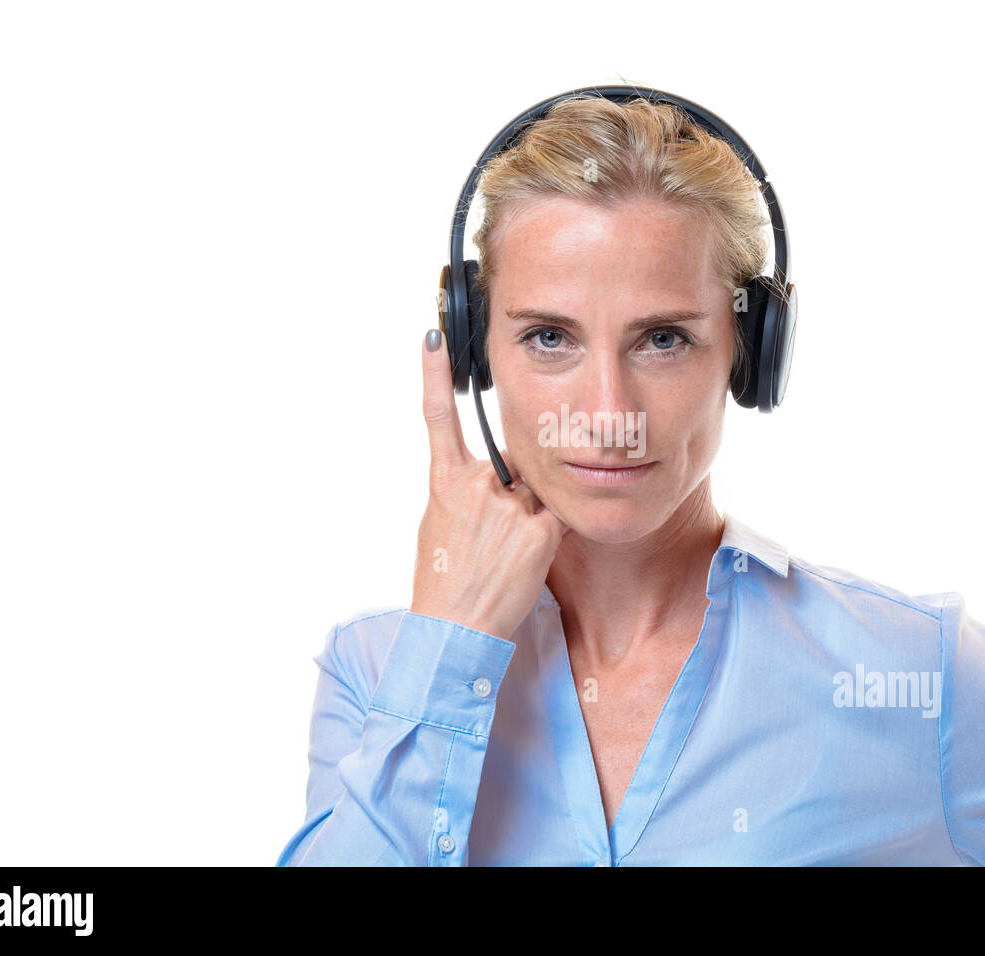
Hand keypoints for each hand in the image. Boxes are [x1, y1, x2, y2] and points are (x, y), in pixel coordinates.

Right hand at [407, 328, 569, 641]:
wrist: (455, 629)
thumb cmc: (443, 581)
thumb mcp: (439, 526)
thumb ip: (465, 492)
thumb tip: (491, 484)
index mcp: (444, 482)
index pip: (438, 419)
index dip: (433, 376)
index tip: (432, 339)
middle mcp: (476, 485)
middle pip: (512, 469)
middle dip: (512, 495)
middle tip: (490, 542)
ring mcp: (509, 505)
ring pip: (534, 496)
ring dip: (528, 521)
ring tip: (501, 560)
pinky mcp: (539, 528)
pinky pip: (552, 521)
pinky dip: (544, 540)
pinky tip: (521, 566)